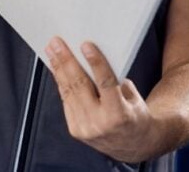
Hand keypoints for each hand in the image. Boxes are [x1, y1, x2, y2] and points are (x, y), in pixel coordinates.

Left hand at [45, 37, 155, 162]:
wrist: (134, 144)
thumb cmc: (136, 116)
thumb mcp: (134, 98)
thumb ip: (115, 83)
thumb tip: (94, 62)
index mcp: (119, 114)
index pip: (105, 83)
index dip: (96, 63)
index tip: (86, 45)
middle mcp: (99, 123)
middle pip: (80, 86)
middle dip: (67, 61)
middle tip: (58, 43)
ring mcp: (85, 128)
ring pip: (69, 92)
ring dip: (59, 69)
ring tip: (52, 52)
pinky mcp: (75, 129)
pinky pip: (66, 101)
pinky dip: (61, 82)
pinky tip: (57, 69)